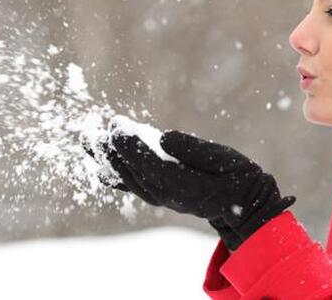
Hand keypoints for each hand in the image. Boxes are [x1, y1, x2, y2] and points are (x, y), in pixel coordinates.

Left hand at [87, 128, 295, 250]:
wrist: (241, 203)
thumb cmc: (235, 175)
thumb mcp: (223, 158)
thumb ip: (194, 149)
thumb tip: (164, 137)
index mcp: (184, 184)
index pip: (150, 164)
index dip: (131, 146)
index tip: (115, 127)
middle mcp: (167, 194)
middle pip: (133, 171)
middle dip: (112, 152)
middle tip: (92, 134)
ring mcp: (161, 197)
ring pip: (128, 178)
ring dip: (108, 160)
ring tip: (90, 142)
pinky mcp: (160, 195)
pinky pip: (133, 185)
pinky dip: (115, 175)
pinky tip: (100, 166)